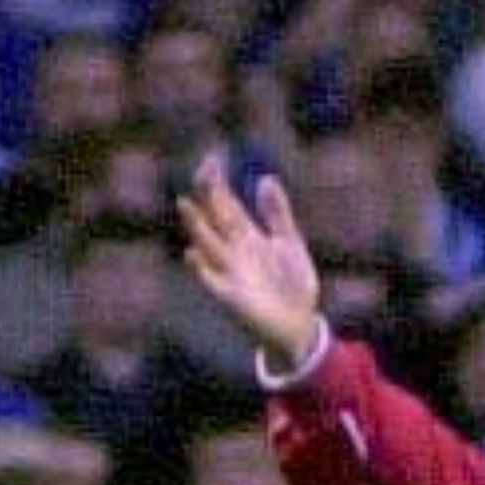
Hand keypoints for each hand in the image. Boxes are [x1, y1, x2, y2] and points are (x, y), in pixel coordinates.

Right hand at [178, 156, 321, 370]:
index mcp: (247, 236)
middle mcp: (233, 251)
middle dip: (209, 195)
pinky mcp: (230, 297)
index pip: (226, 203)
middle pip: (215, 217)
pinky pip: (211, 281)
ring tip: (185, 204)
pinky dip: (201, 269)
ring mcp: (229, 272)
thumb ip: (277, 214)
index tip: (213, 158)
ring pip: (208, 244)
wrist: (299, 326)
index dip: (219, 182)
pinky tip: (194, 254)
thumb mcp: (289, 243)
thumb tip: (265, 178)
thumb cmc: (292, 285)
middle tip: (203, 169)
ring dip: (196, 226)